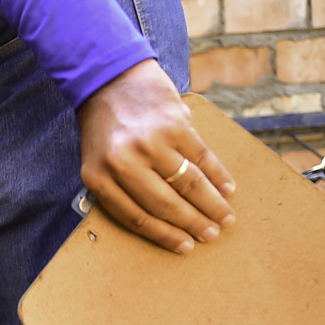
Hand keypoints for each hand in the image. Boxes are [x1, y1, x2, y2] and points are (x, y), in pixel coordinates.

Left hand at [78, 61, 234, 253]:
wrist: (111, 77)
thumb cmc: (104, 126)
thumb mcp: (96, 161)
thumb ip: (119, 189)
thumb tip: (159, 222)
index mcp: (98, 177)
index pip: (136, 217)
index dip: (165, 235)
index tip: (185, 246)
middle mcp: (124, 162)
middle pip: (166, 204)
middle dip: (193, 223)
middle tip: (211, 235)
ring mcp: (151, 143)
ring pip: (189, 184)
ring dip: (212, 204)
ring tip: (225, 217)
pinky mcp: (175, 125)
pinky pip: (202, 157)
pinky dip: (219, 175)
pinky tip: (228, 188)